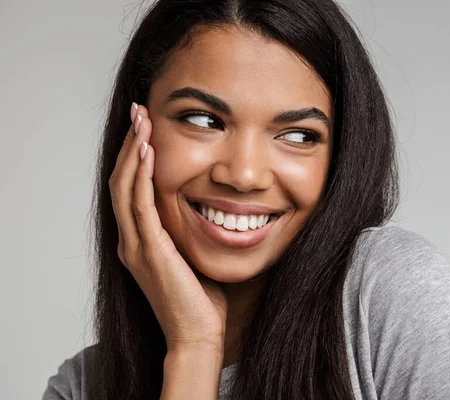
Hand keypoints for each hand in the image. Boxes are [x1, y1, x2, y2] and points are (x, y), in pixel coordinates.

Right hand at [108, 102, 227, 352]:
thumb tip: (206, 206)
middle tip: (139, 112)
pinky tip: (149, 151)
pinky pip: (140, 206)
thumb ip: (187, 230)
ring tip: (141, 120)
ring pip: (124, 188)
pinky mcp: (148, 252)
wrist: (198, 334)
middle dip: (130, 144)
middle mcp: (130, 241)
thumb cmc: (201, 298)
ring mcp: (135, 246)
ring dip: (133, 151)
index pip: (129, 189)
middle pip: (120, 181)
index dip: (135, 156)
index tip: (145, 127)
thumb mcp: (191, 255)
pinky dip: (141, 176)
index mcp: (139, 241)